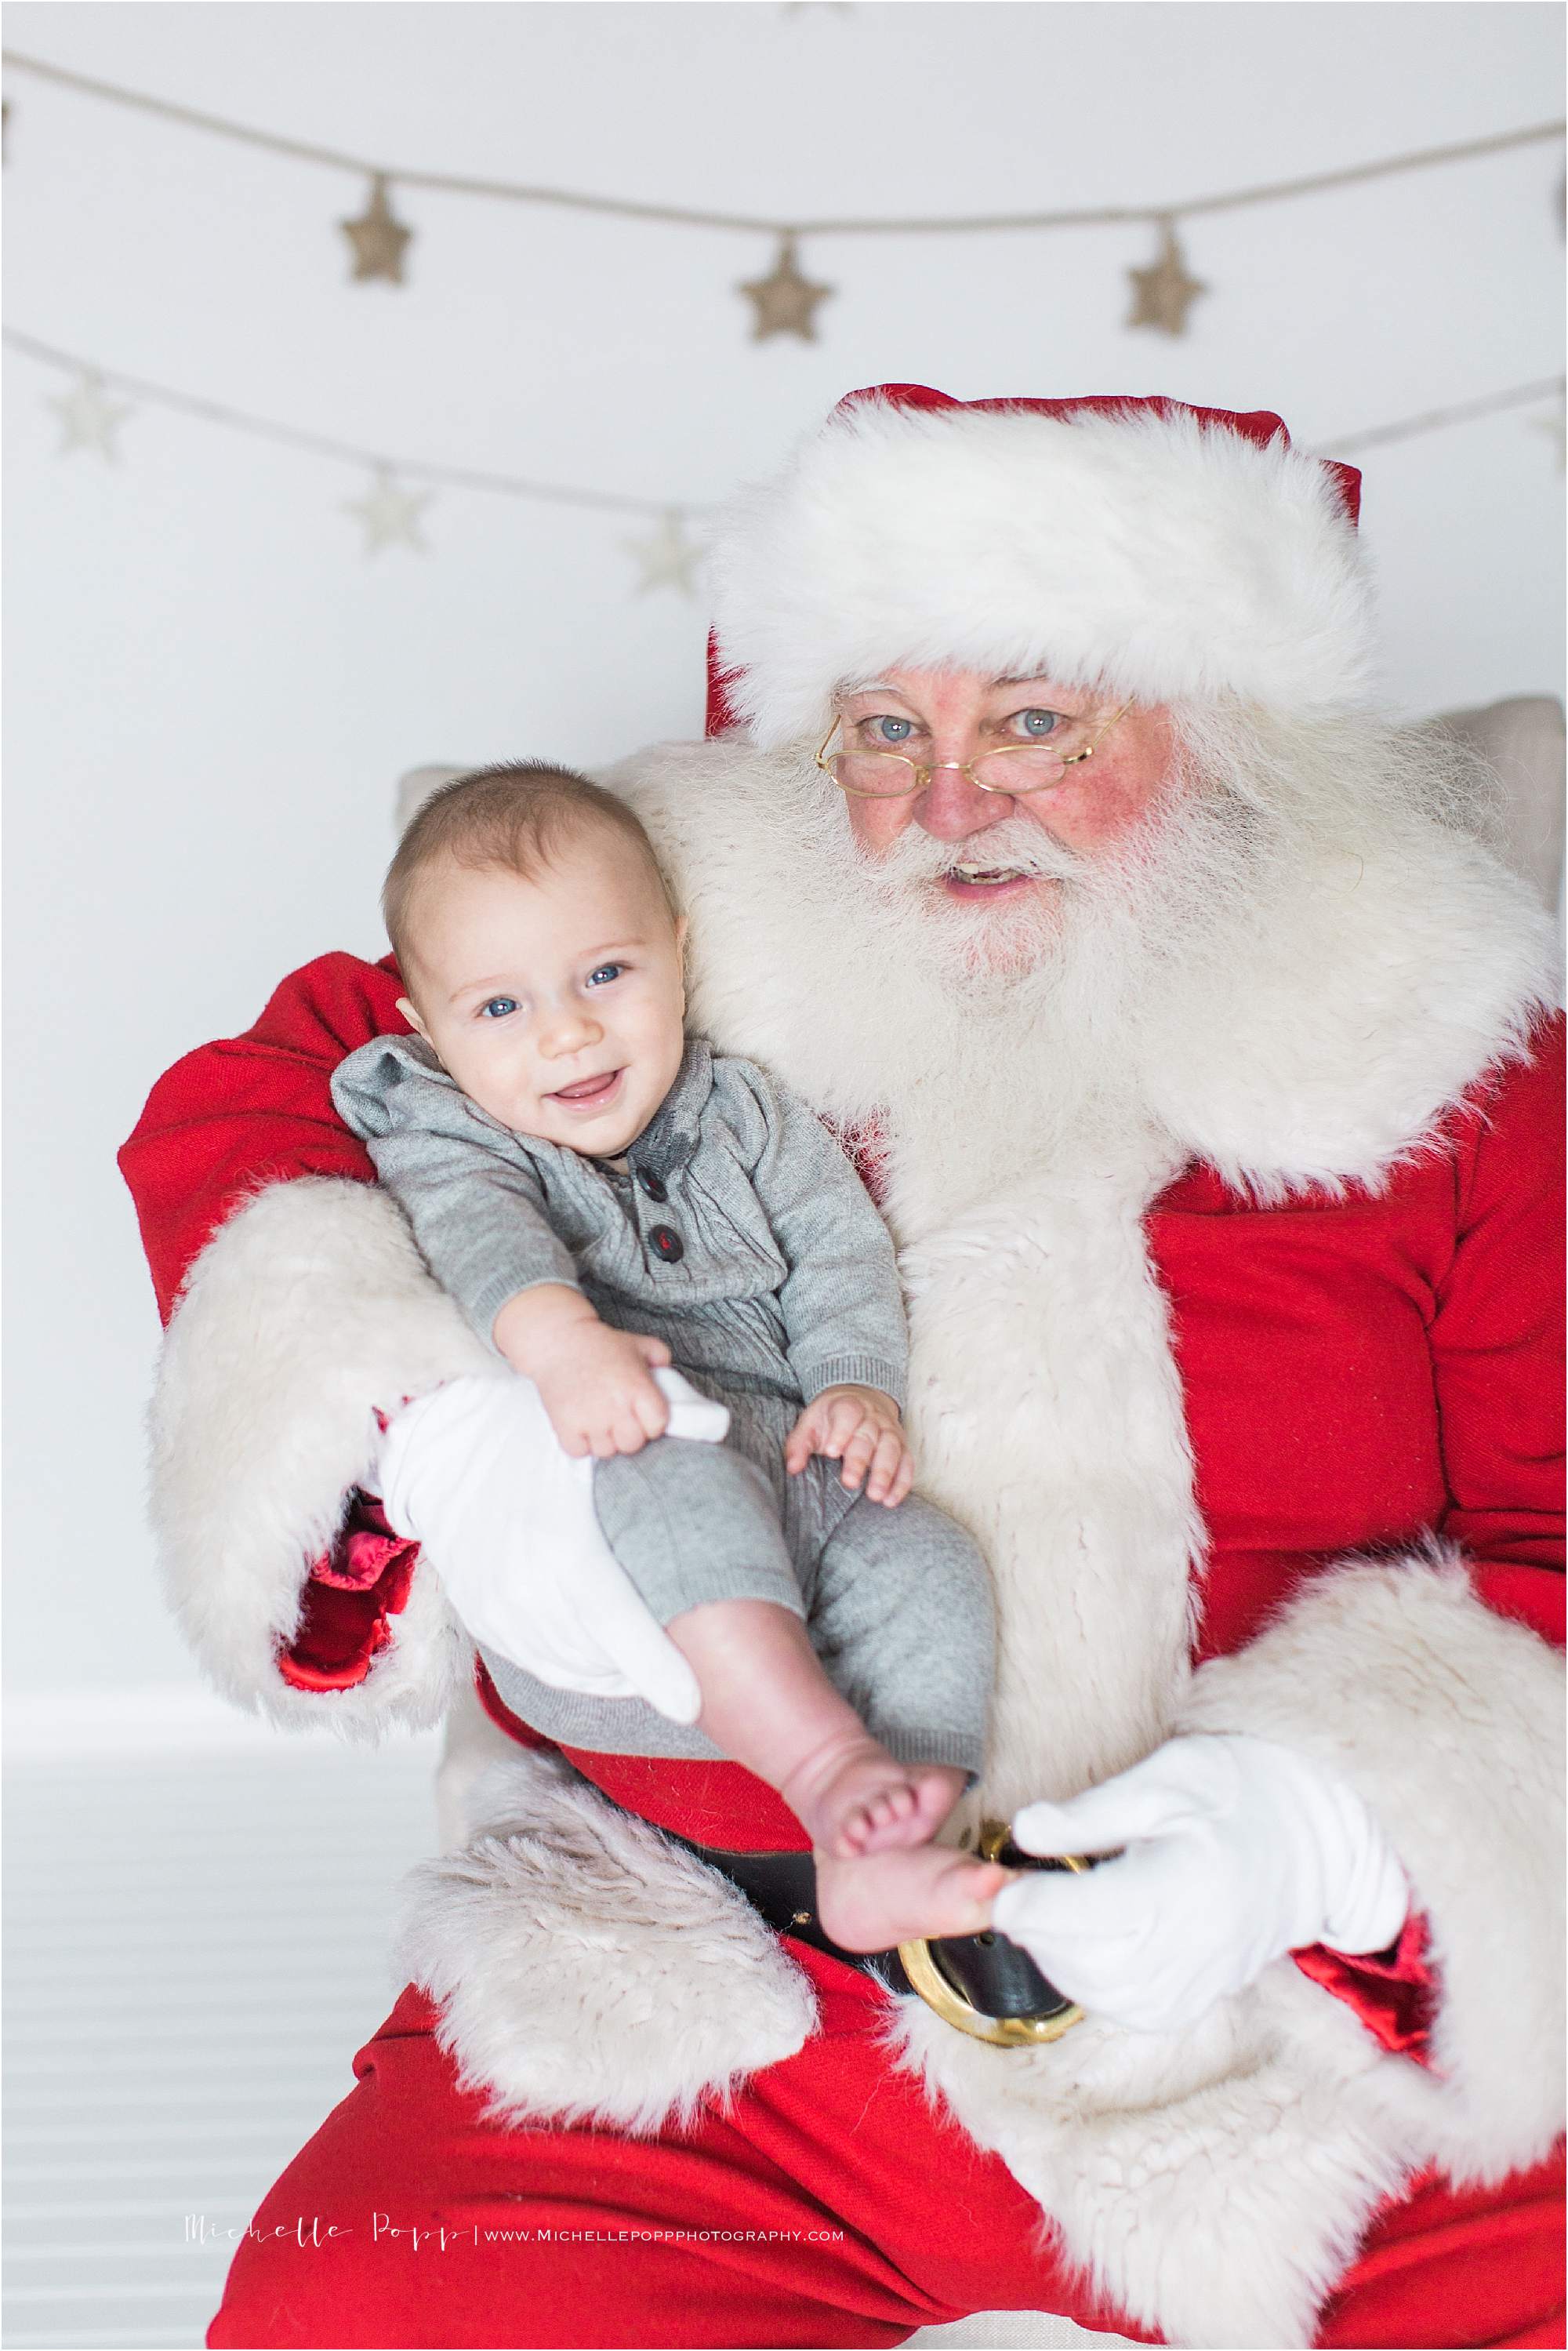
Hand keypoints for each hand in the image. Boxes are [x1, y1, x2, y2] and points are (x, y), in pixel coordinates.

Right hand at [375, 1369, 727, 1722]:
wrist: (447, 1445)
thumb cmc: (532, 1440)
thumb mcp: (593, 1442)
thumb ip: (663, 1433)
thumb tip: (720, 1422)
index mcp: (563, 1543)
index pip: (615, 1620)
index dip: (655, 1667)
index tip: (693, 1705)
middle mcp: (525, 1585)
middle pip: (598, 1656)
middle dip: (647, 1670)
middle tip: (687, 1668)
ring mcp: (498, 1609)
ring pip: (569, 1669)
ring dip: (612, 1673)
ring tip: (647, 1661)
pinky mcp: (485, 1619)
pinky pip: (540, 1664)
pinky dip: (577, 1669)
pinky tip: (605, 1659)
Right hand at [492, 1286, 671, 1458]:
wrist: (559, 1339)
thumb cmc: (600, 1344)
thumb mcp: (638, 1344)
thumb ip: (661, 1358)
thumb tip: (670, 1379)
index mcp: (638, 1388)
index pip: (657, 1426)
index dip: (651, 1422)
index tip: (642, 1415)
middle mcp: (616, 1406)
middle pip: (632, 1444)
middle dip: (627, 1434)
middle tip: (618, 1418)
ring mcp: (590, 1418)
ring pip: (605, 1451)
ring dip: (603, 1439)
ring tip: (597, 1418)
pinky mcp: (565, 1425)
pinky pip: (579, 1451)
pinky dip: (579, 1442)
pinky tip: (580, 1423)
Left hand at [785, 1385, 912, 1505]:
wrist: (862, 1399)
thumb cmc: (831, 1418)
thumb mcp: (810, 1424)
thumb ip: (799, 1445)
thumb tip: (792, 1468)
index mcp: (848, 1406)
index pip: (847, 1415)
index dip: (840, 1433)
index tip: (831, 1452)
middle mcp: (873, 1417)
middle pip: (868, 1437)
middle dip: (860, 1461)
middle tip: (850, 1483)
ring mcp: (890, 1431)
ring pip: (891, 1450)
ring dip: (885, 1474)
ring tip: (875, 1497)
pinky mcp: (903, 1446)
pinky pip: (907, 1463)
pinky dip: (902, 1482)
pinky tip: (891, 1500)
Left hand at [989, 1733, 1408, 2035]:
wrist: (1309, 1838)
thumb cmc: (1233, 1794)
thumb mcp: (1163, 1777)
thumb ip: (1091, 1811)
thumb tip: (1026, 1831)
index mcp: (1185, 1882)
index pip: (1090, 1914)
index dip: (1032, 1905)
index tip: (1001, 1886)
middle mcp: (1196, 1944)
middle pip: (1088, 1963)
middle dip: (1039, 1932)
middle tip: (1019, 1891)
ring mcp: (1201, 1981)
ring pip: (1102, 1996)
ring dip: (1059, 1960)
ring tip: (1050, 1912)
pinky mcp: (1199, 2000)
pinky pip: (1130, 2012)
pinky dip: (1092, 1985)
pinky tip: (1082, 1944)